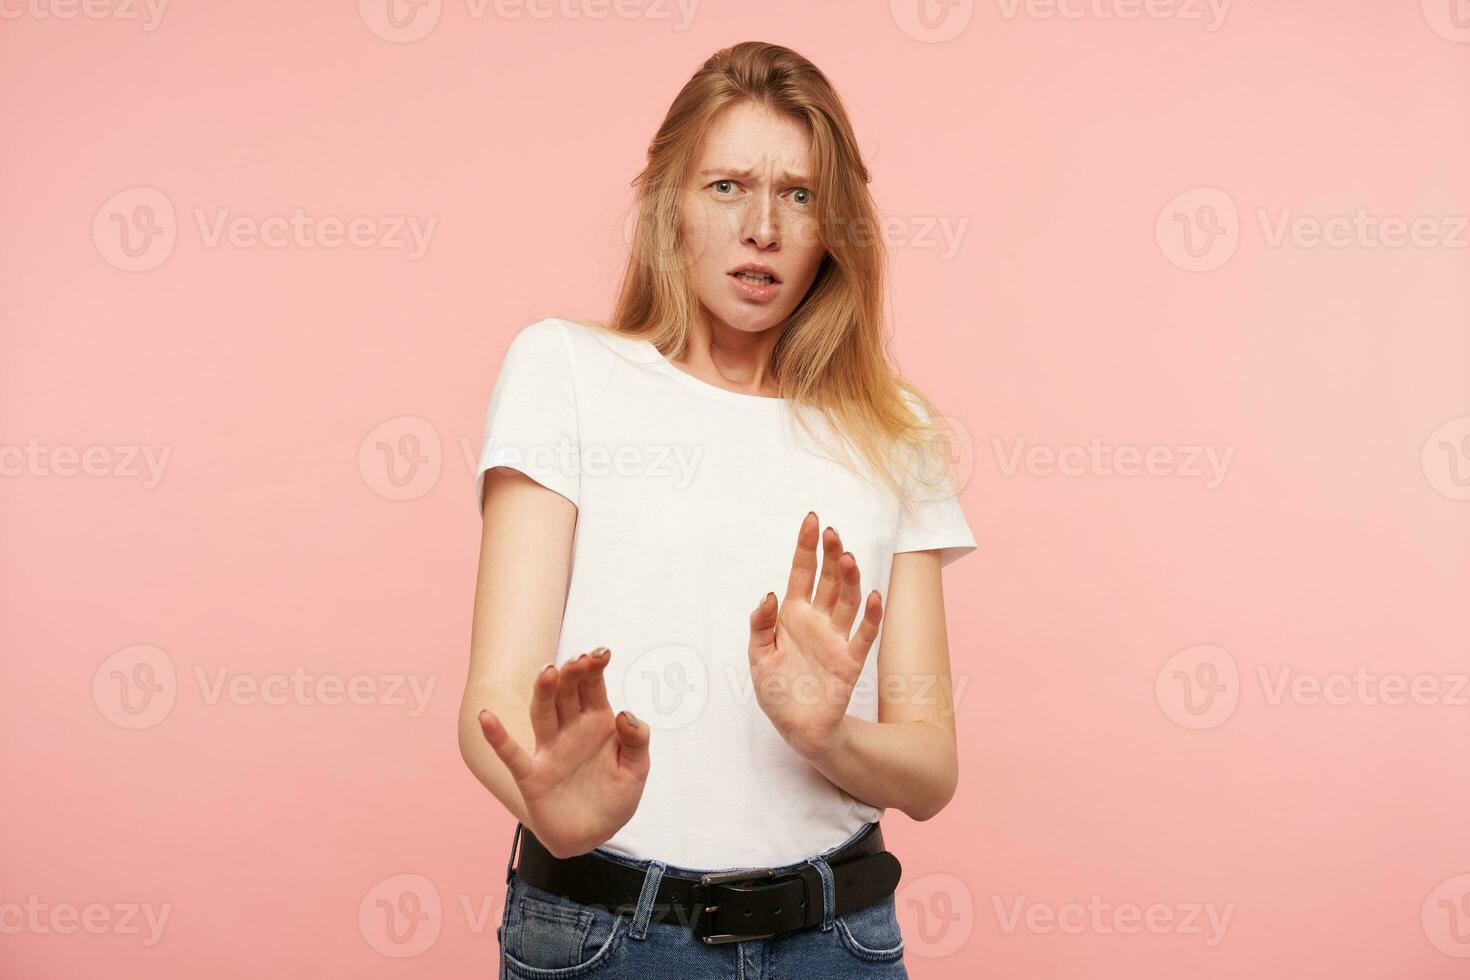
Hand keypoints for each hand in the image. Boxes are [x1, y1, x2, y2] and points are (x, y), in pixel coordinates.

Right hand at [476, 648, 650, 858]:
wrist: (594, 836)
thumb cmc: (615, 797)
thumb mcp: (637, 770)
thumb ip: (636, 741)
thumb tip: (624, 713)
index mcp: (597, 722)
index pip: (593, 687)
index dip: (595, 668)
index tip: (601, 653)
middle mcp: (570, 730)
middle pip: (566, 694)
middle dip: (571, 675)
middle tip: (578, 660)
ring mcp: (549, 751)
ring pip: (542, 714)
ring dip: (543, 693)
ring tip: (548, 672)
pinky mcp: (532, 776)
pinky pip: (512, 754)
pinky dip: (498, 737)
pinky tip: (486, 717)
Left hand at [747, 512, 883, 759]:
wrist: (796, 728)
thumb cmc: (776, 690)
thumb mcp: (758, 656)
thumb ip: (761, 625)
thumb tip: (769, 594)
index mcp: (792, 615)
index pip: (801, 573)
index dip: (806, 547)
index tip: (812, 520)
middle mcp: (817, 620)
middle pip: (827, 580)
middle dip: (830, 555)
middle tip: (833, 533)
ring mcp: (836, 638)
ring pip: (847, 600)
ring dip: (848, 579)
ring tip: (847, 558)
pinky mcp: (850, 660)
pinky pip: (864, 635)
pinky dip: (871, 616)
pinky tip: (874, 596)